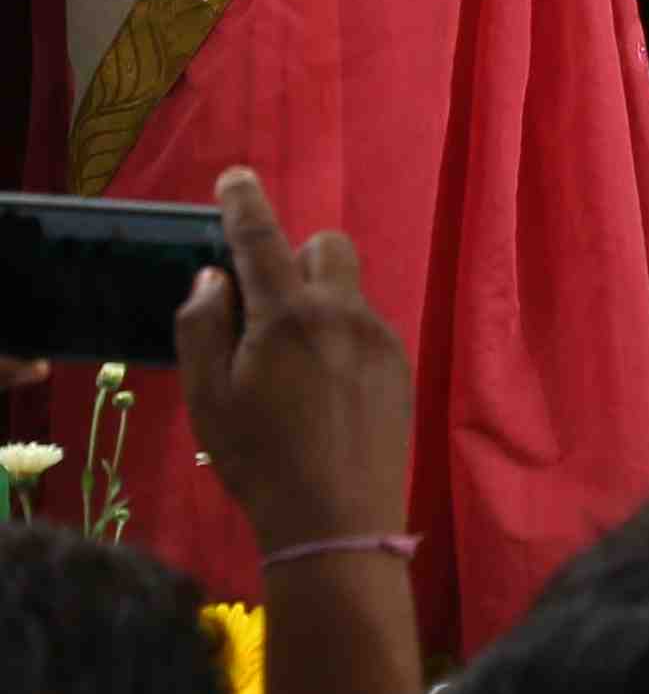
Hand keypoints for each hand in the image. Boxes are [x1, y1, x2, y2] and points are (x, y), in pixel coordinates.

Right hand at [173, 166, 409, 548]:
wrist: (336, 516)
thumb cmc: (258, 458)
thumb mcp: (208, 397)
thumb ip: (203, 327)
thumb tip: (213, 278)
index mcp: (289, 315)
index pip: (261, 240)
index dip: (244, 204)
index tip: (236, 177)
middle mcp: (343, 313)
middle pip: (326, 248)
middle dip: (296, 256)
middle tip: (264, 303)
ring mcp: (380, 337)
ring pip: (348, 293)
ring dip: (317, 305)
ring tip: (288, 367)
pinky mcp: (401, 365)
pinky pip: (366, 330)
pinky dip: (339, 340)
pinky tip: (320, 393)